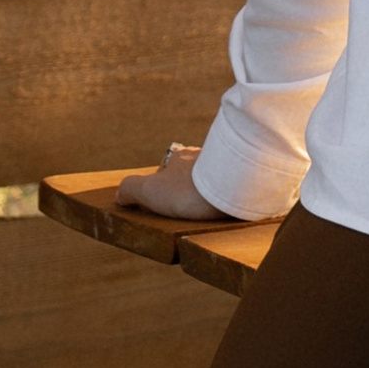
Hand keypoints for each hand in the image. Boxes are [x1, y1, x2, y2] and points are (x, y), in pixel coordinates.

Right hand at [116, 143, 231, 227]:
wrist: (234, 189)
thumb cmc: (188, 189)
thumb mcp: (149, 190)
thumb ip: (131, 189)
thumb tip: (121, 194)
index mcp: (181, 157)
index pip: (168, 169)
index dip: (164, 186)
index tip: (167, 200)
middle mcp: (205, 156)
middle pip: (194, 173)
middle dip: (191, 189)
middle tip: (189, 207)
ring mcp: (228, 165)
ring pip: (216, 179)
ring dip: (212, 192)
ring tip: (210, 211)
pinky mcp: (247, 178)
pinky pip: (236, 187)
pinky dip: (231, 197)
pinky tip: (230, 209)